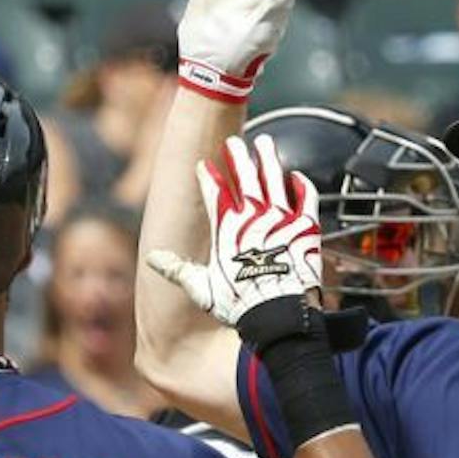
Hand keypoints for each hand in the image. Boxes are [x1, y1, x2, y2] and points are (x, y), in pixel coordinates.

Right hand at [145, 133, 320, 327]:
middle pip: (246, 177)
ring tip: (264, 143)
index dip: (209, 177)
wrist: (279, 314)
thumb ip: (178, 269)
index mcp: (227, 229)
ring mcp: (281, 219)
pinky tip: (296, 176)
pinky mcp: (306, 228)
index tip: (204, 165)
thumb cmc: (240, 304)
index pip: (215, 192)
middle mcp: (254, 217)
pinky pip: (306, 198)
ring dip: (268, 159)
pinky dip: (301, 185)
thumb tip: (152, 259)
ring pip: (274, 179)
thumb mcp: (202, 288)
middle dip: (238, 157)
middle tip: (233, 142)